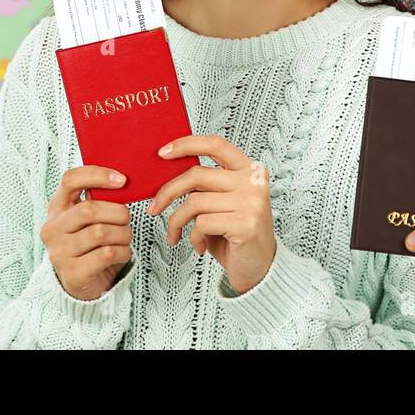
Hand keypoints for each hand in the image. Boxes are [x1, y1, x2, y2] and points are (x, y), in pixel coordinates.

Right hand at [41, 165, 132, 300]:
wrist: (82, 282)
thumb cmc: (90, 242)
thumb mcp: (88, 217)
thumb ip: (98, 199)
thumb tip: (123, 181)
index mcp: (56, 207)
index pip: (70, 180)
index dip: (98, 175)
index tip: (122, 180)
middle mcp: (52, 229)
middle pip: (89, 209)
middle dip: (118, 212)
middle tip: (126, 219)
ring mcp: (59, 253)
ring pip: (100, 233)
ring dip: (123, 234)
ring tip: (124, 237)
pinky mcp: (72, 274)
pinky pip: (107, 254)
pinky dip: (123, 252)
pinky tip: (121, 253)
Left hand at [146, 134, 276, 293]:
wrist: (260, 269)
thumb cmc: (236, 235)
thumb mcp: (221, 204)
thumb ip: (205, 186)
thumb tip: (167, 175)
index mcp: (249, 170)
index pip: (216, 144)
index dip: (186, 144)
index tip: (163, 153)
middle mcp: (253, 181)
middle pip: (196, 175)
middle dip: (167, 192)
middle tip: (154, 207)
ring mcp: (251, 202)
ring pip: (194, 202)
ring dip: (177, 221)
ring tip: (177, 234)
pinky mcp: (245, 224)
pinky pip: (201, 224)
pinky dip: (193, 237)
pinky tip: (200, 245)